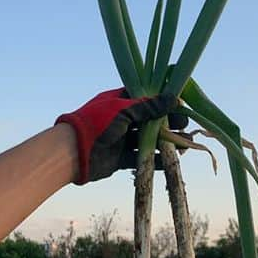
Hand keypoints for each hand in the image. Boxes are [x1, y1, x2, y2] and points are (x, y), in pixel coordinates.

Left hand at [56, 88, 187, 183]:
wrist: (72, 152)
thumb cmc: (96, 123)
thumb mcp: (124, 110)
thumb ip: (148, 106)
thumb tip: (173, 98)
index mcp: (119, 101)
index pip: (145, 97)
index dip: (163, 100)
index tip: (180, 104)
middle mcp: (121, 118)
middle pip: (150, 119)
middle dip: (169, 122)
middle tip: (185, 125)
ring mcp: (121, 139)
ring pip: (148, 139)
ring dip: (166, 141)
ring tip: (186, 145)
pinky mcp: (120, 158)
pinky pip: (141, 157)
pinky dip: (155, 159)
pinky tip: (171, 160)